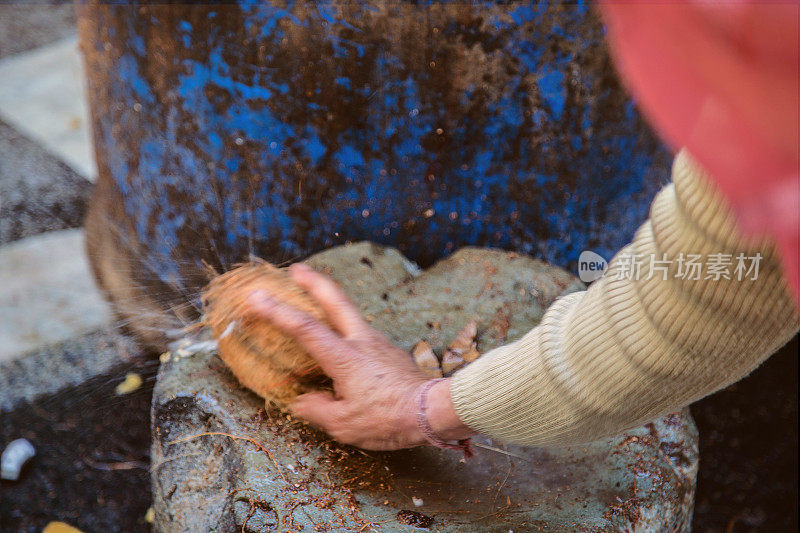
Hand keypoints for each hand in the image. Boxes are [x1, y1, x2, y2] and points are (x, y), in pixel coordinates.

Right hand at [246, 263, 474, 449]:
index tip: (256, 296)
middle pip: (335, 300)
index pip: (304, 328)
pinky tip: (343, 343)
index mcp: (345, 357)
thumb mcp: (345, 425)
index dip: (277, 311)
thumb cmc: (389, 419)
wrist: (434, 412)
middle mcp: (362, 342)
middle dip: (313, 282)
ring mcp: (379, 344)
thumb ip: (318, 410)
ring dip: (331, 302)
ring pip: (350, 314)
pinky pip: (362, 334)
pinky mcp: (391, 352)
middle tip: (297, 269)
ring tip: (315, 303)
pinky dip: (346, 328)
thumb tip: (303, 401)